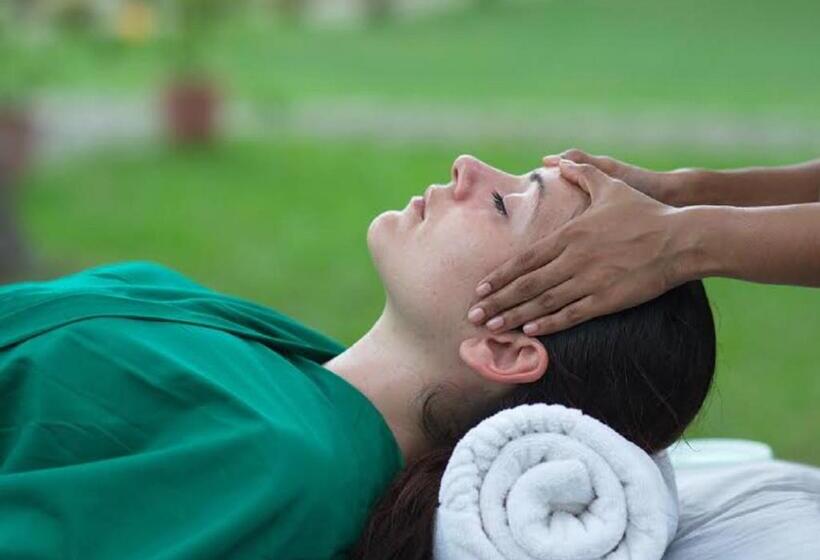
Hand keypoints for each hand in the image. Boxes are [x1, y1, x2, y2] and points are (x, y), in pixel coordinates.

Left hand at [467, 159, 691, 335]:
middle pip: (527, 284)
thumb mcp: (610, 185)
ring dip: (515, 316)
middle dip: (498, 301)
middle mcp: (574, 258)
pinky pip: (572, 314)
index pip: (525, 259)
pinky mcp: (608, 299)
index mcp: (570, 234)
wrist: (681, 238)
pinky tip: (530, 332)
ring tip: (493, 326)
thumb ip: (581, 173)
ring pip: (544, 302)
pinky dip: (549, 324)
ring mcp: (590, 281)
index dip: (500, 276)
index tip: (481, 288)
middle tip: (473, 315)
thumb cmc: (644, 211)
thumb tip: (558, 160)